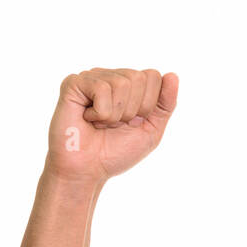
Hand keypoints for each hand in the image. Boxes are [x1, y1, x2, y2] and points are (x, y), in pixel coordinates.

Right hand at [45, 67, 178, 185]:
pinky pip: (101, 88)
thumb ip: (165, 105)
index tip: (132, 123)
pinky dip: (100, 113)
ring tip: (101, 124)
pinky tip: (87, 119)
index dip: (148, 105)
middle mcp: (110, 77)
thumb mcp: (151, 130)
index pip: (153, 76)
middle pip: (139, 78)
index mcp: (129, 86)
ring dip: (115, 115)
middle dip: (132, 110)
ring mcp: (91, 78)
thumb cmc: (115, 152)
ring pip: (121, 83)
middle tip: (115, 125)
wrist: (88, 170)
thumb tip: (173, 75)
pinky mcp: (73, 83)